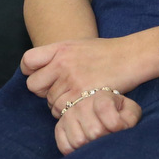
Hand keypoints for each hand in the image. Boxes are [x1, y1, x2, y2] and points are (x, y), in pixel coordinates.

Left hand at [21, 35, 158, 114]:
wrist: (130, 57)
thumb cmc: (106, 53)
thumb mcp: (78, 45)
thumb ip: (57, 56)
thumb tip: (38, 71)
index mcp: (60, 49)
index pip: (28, 61)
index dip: (30, 71)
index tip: (39, 76)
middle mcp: (62, 63)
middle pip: (35, 87)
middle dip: (45, 91)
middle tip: (61, 90)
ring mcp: (71, 80)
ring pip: (49, 102)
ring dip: (59, 104)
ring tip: (76, 98)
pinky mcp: (81, 96)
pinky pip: (62, 112)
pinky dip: (68, 112)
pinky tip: (80, 105)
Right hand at [54, 91, 141, 154]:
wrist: (99, 108)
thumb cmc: (116, 111)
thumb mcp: (129, 109)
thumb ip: (130, 116)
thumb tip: (121, 127)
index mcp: (101, 96)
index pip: (108, 115)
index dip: (117, 126)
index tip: (119, 128)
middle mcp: (81, 103)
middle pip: (95, 132)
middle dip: (105, 139)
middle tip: (108, 136)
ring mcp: (68, 115)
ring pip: (79, 141)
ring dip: (90, 146)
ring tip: (96, 141)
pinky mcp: (59, 127)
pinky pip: (65, 146)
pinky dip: (75, 151)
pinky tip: (84, 146)